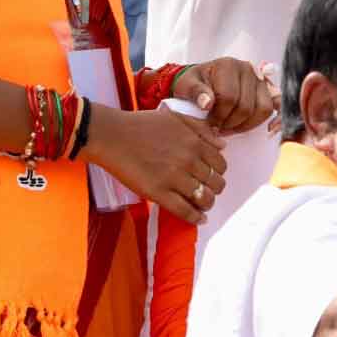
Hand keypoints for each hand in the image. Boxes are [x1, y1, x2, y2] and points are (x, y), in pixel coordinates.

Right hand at [82, 105, 227, 224]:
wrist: (113, 136)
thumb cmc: (142, 125)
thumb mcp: (177, 118)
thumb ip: (201, 129)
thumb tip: (222, 145)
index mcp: (194, 142)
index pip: (220, 164)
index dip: (219, 172)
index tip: (213, 175)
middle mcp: (189, 160)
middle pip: (216, 183)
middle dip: (215, 188)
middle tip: (208, 190)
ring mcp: (174, 178)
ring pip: (204, 198)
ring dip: (207, 204)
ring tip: (203, 205)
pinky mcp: (158, 193)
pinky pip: (185, 211)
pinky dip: (195, 217)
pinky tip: (199, 219)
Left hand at [175, 57, 277, 133]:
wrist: (202, 80)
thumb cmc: (193, 83)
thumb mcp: (186, 85)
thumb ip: (195, 92)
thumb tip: (207, 103)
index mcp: (228, 65)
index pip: (228, 98)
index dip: (218, 116)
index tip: (209, 123)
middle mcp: (248, 69)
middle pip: (246, 106)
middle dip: (230, 123)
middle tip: (218, 128)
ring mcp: (260, 79)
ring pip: (263, 109)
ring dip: (246, 125)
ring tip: (231, 127)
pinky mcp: (267, 89)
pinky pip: (276, 106)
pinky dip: (275, 119)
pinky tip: (268, 130)